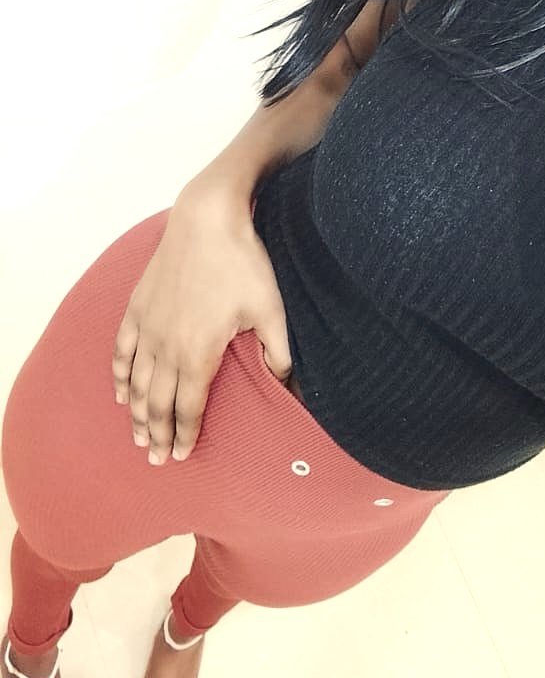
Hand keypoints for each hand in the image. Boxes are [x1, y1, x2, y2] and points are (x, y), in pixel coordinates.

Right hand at [112, 189, 290, 464]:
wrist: (206, 219)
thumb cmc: (243, 263)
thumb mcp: (271, 308)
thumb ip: (278, 352)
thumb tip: (289, 384)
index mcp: (198, 352)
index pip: (188, 406)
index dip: (185, 434)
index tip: (182, 456)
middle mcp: (166, 346)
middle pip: (158, 402)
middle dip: (158, 433)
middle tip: (156, 458)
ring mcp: (147, 326)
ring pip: (137, 382)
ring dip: (137, 412)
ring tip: (140, 436)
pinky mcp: (137, 307)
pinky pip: (123, 351)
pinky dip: (121, 376)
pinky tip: (122, 393)